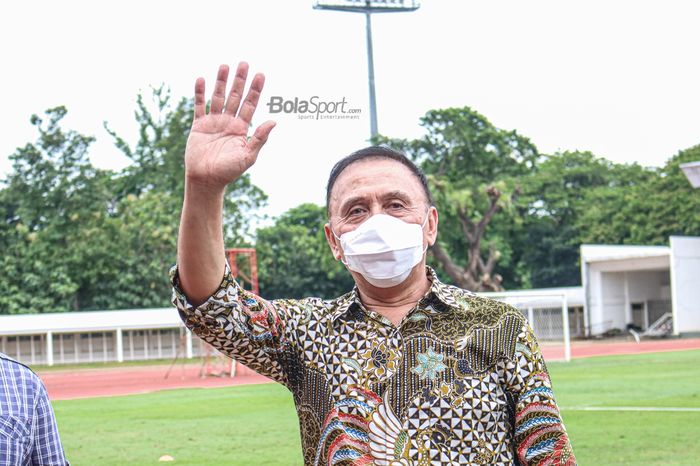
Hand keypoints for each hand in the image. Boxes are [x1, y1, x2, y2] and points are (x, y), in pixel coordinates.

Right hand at [184, 63, 275, 189]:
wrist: (206, 180)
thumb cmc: (229, 171)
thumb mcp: (248, 156)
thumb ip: (260, 138)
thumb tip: (274, 121)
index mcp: (242, 128)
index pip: (250, 104)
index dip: (255, 90)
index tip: (260, 75)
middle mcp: (229, 122)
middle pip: (235, 96)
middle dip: (240, 80)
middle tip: (244, 63)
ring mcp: (213, 122)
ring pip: (218, 97)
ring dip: (221, 82)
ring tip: (224, 65)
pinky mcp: (199, 125)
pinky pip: (199, 106)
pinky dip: (200, 93)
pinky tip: (201, 79)